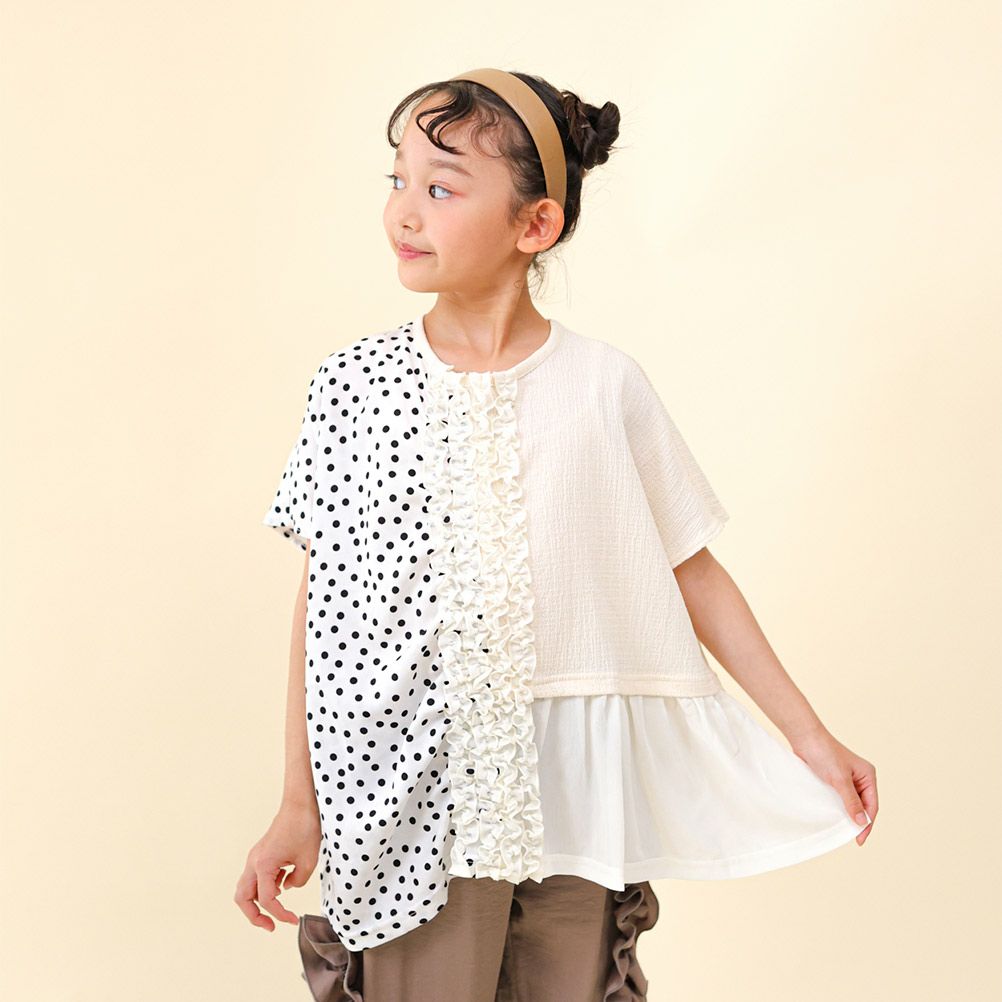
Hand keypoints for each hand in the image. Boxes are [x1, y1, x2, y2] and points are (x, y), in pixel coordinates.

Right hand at [234, 799, 321, 930]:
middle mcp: (254, 861)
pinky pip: (257, 877)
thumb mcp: (308, 861)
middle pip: (242, 898)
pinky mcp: (262, 853)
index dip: (280, 915)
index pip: (267, 900)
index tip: (294, 920)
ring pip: (246, 887)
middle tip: (271, 926)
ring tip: (276, 910)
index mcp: (263, 865)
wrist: (301, 803)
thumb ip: (297, 882)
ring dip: (257, 902)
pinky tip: (282, 886)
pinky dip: (265, 887)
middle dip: (254, 916)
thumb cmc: (305, 827)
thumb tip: (287, 887)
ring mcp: (256, 856)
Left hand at [789, 729, 877, 845]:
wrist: (805, 738)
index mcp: (868, 775)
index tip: (859, 839)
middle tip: (852, 838)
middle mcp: (860, 777)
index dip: (867, 823)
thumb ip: (851, 801)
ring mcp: (848, 778)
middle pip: (864, 805)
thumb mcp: (839, 779)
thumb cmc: (824, 753)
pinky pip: (840, 798)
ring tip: (844, 831)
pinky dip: (839, 808)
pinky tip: (835, 817)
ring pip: (852, 802)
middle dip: (859, 821)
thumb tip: (861, 821)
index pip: (872, 805)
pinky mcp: (834, 779)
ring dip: (849, 815)